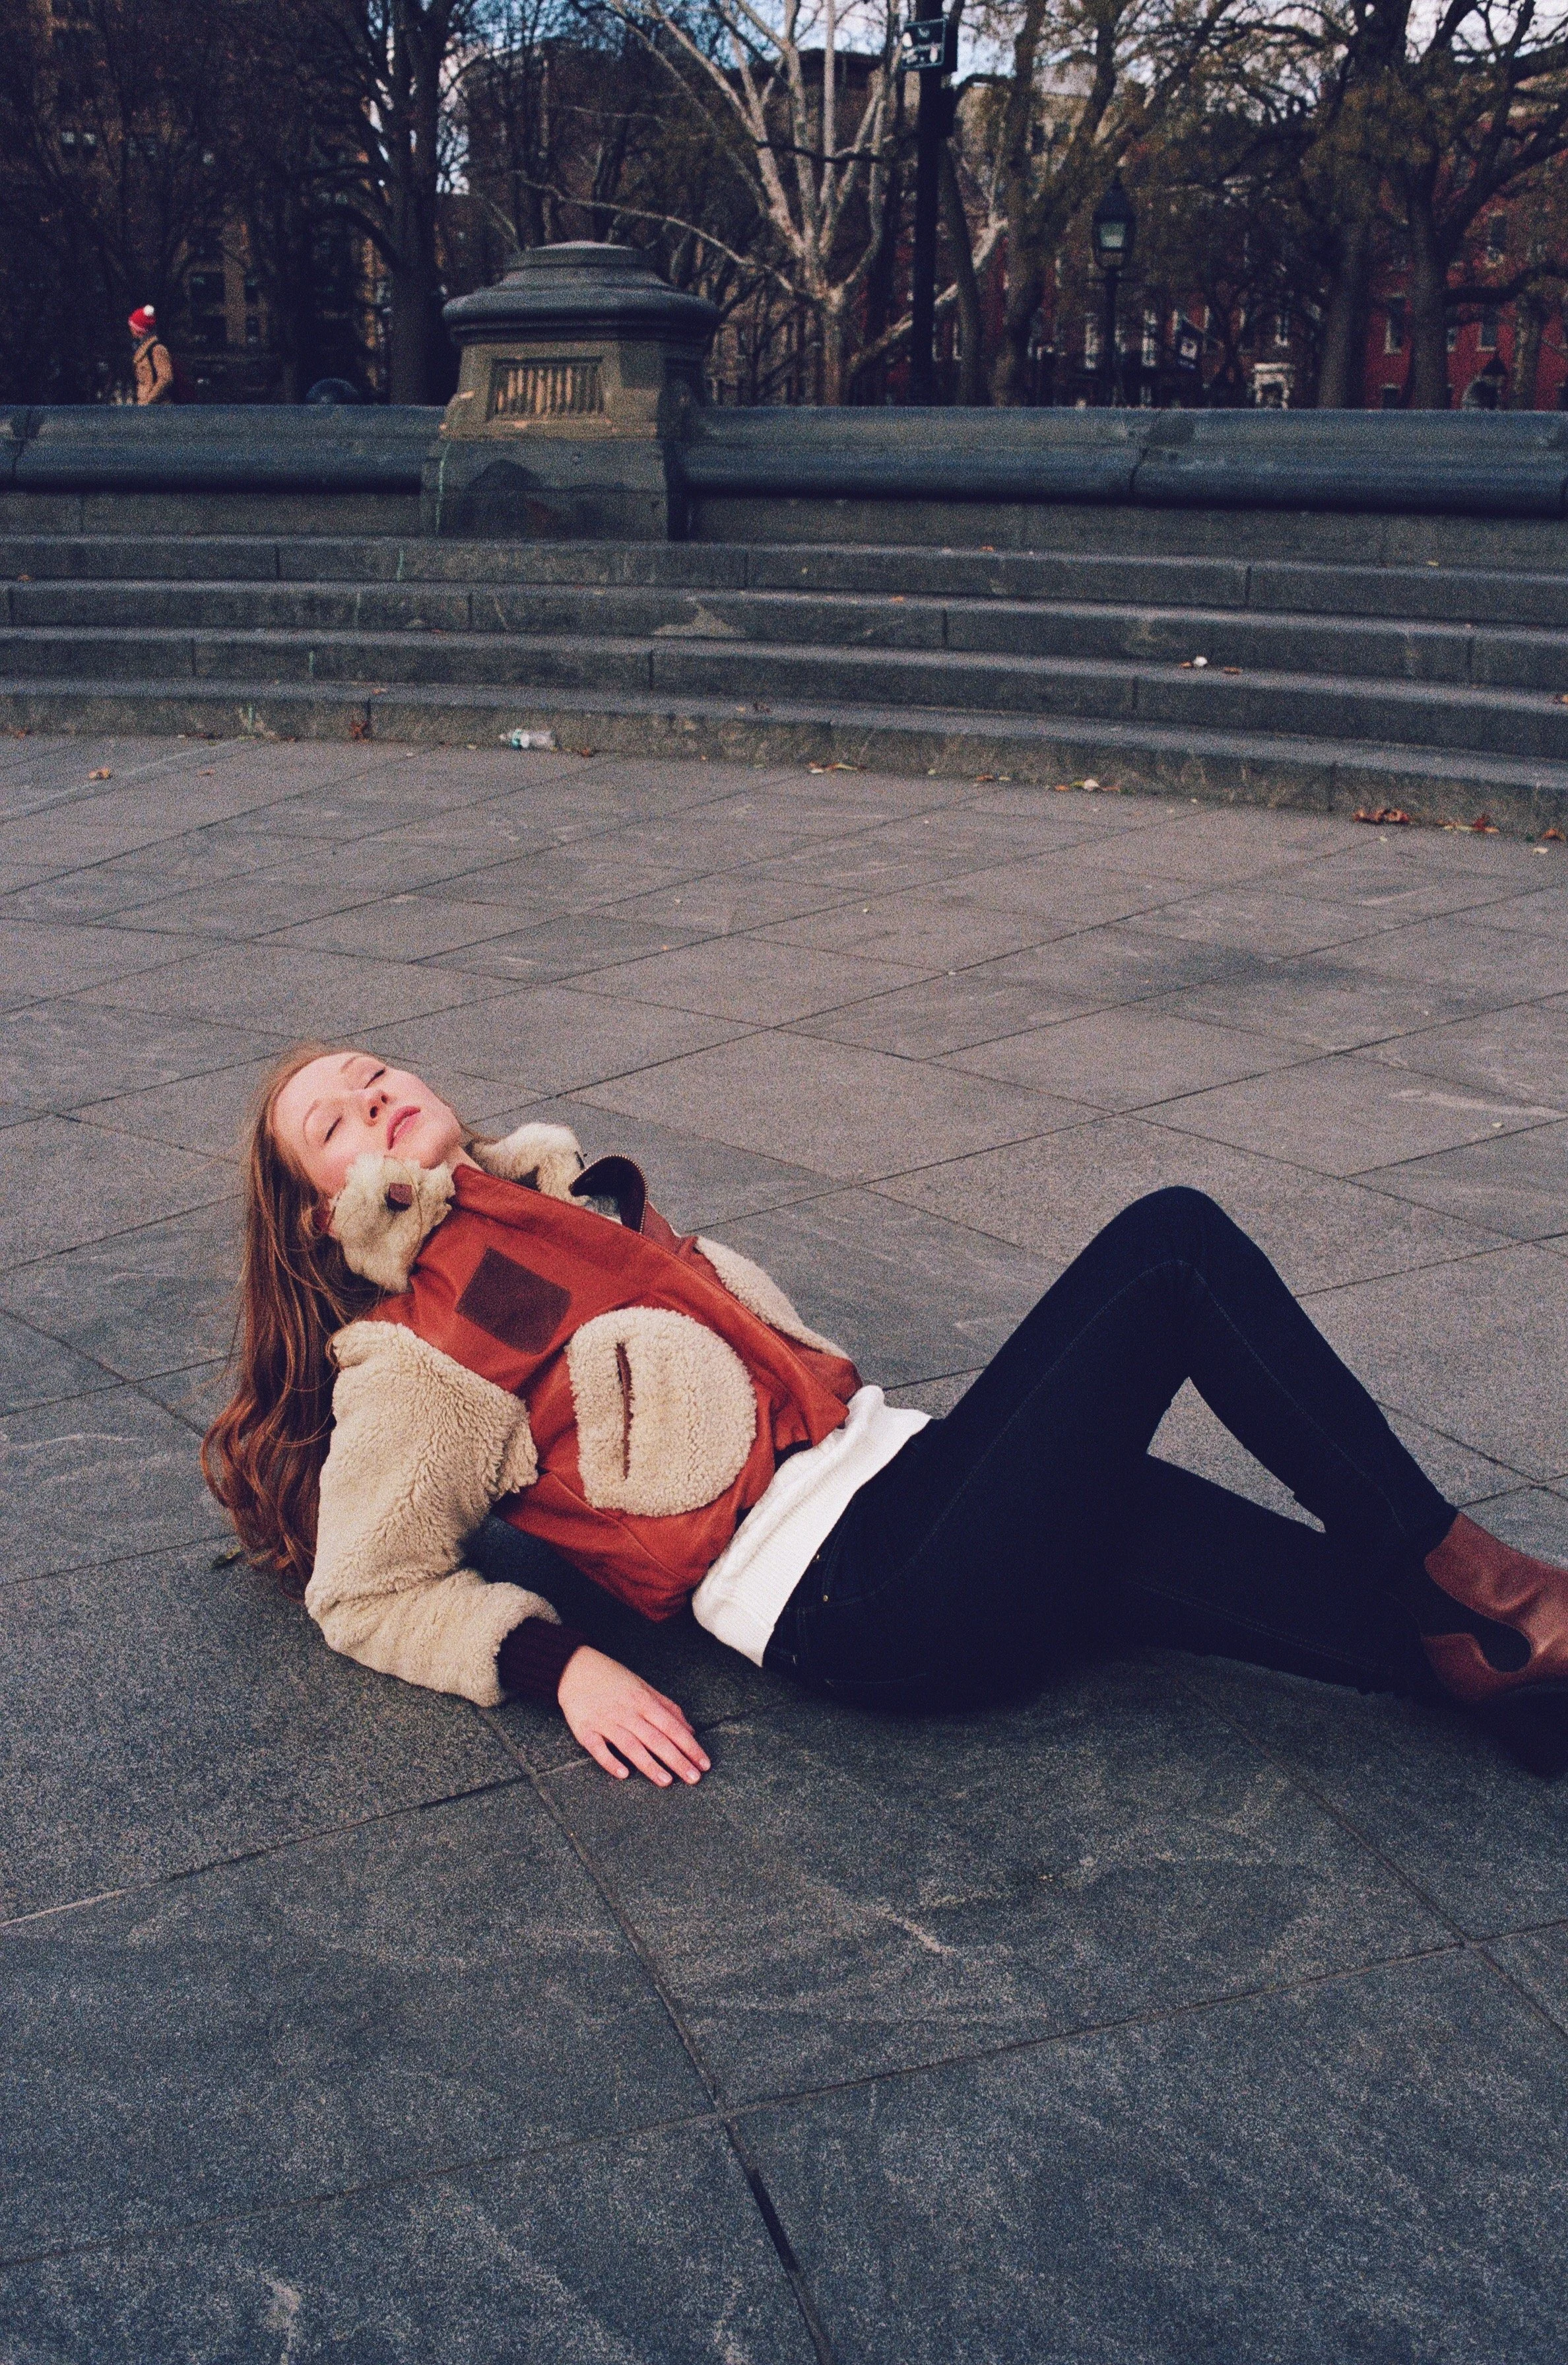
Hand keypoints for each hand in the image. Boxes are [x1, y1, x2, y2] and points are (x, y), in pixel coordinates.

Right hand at [556, 1645, 709, 1786]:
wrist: (574, 1668)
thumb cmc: (613, 1678)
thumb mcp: (643, 1686)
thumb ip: (667, 1707)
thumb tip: (690, 1730)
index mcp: (643, 1700)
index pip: (672, 1726)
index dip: (689, 1745)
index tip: (704, 1763)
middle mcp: (627, 1711)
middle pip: (655, 1738)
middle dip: (676, 1759)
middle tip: (694, 1779)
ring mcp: (605, 1720)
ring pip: (631, 1745)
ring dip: (649, 1764)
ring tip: (666, 1782)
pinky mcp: (585, 1729)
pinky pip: (598, 1748)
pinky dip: (610, 1760)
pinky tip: (623, 1774)